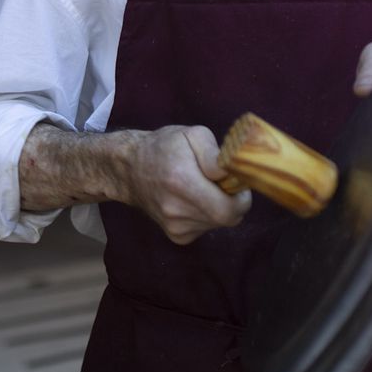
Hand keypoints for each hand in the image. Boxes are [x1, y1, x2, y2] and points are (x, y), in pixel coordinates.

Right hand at [123, 125, 250, 244]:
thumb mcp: (192, 135)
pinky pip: (206, 228)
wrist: (130, 169)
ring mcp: (176, 227)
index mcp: (182, 181)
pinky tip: (193, 200)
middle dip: (234, 202)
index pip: (230, 207)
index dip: (241, 195)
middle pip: (228, 218)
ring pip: (218, 223)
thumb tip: (231, 175)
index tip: (235, 180)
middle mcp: (177, 210)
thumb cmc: (164, 147)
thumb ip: (215, 154)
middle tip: (223, 184)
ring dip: (219, 207)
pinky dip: (207, 215)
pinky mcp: (176, 236)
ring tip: (202, 188)